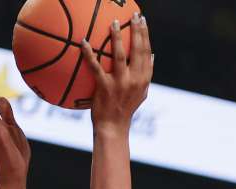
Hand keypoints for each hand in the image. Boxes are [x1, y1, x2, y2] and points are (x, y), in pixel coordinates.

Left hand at [80, 13, 152, 133]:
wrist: (113, 127)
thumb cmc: (125, 109)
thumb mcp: (141, 93)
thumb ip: (146, 74)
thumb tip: (152, 55)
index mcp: (144, 79)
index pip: (147, 52)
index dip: (145, 34)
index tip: (142, 20)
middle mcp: (135, 80)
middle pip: (138, 50)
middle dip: (137, 29)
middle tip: (134, 14)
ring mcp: (120, 83)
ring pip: (120, 55)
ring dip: (117, 37)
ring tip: (114, 22)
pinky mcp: (105, 88)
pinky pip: (96, 67)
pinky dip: (89, 54)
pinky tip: (83, 42)